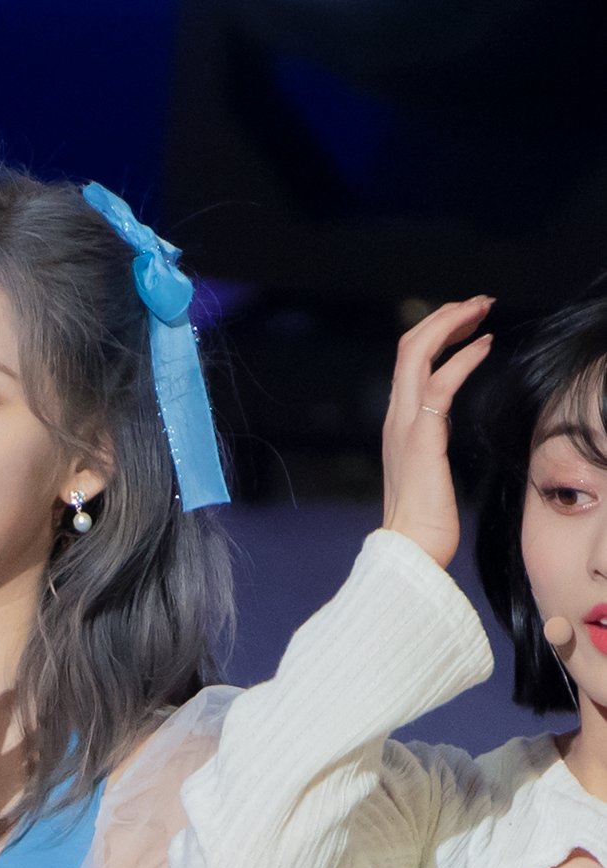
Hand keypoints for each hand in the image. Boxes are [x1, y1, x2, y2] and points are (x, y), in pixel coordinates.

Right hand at [382, 296, 493, 568]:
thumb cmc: (423, 523)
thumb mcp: (426, 473)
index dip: (437, 334)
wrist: (410, 550)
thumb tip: (438, 436)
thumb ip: (428, 446)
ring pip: (418, 352)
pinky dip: (463, 357)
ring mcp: (404, 425)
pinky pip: (440, 383)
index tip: (469, 324)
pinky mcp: (421, 436)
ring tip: (481, 311)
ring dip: (452, 324)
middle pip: (410, 345)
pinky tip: (485, 346)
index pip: (409, 362)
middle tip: (477, 304)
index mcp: (396, 425)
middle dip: (444, 317)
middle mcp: (395, 418)